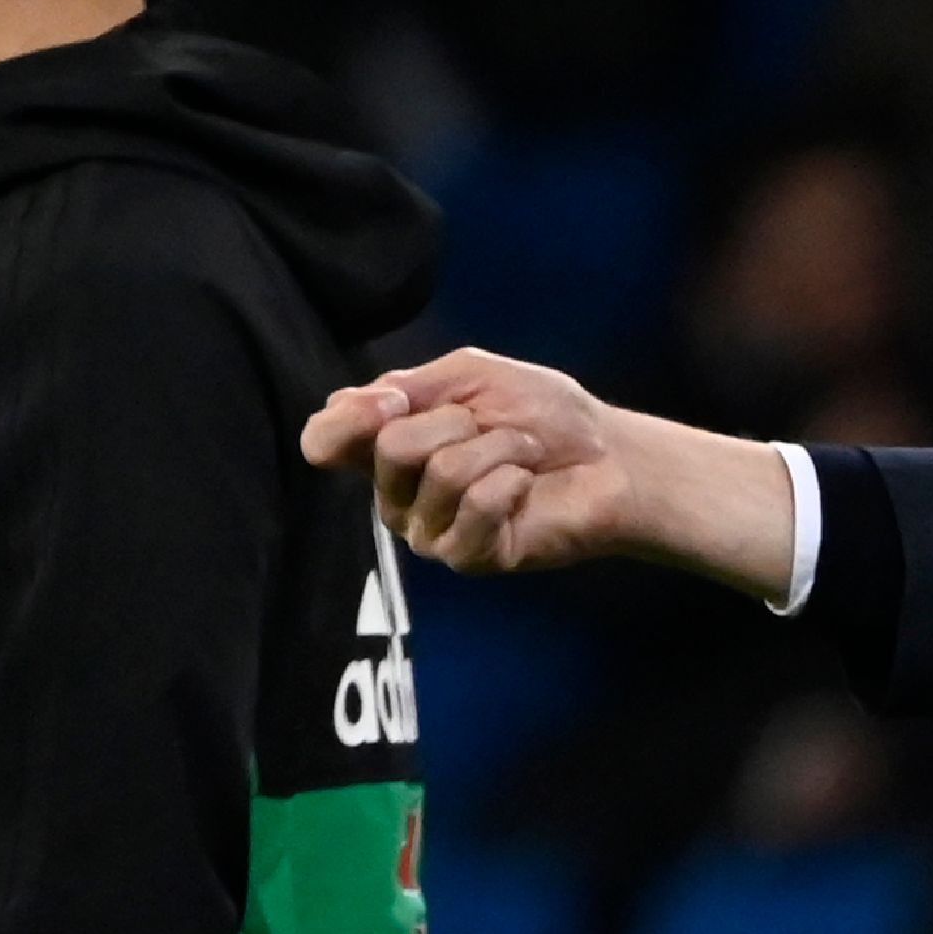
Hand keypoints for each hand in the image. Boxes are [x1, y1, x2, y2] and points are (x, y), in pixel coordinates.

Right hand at [298, 351, 794, 594]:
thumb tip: (344, 407)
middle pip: (391, 446)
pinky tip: (526, 485)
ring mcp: (428, 532)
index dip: (350, 418)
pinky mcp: (468, 557)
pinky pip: (476, 505)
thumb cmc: (542, 414)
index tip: (396, 399)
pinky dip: (512, 478)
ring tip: (522, 455)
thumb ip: (407, 387)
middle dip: (459, 420)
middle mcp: (396, 494)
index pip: (323, 441)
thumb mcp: (471, 377)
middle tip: (493, 427)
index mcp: (386, 446)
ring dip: (498, 446)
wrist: (609, 455)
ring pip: (441, 471)